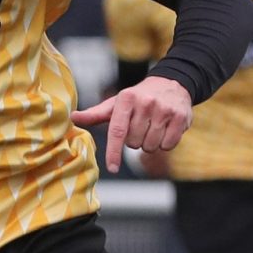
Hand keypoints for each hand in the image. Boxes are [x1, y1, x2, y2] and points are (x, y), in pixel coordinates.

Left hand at [72, 75, 193, 173]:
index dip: (113, 152)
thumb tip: (72, 118)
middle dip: (134, 141)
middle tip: (139, 127)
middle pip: (134, 143)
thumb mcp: (116, 103)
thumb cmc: (138, 98)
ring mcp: (164, 110)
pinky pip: (168, 145)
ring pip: (151, 146)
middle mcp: (146, 103)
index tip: (112, 168)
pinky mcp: (181, 117)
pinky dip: (165, 143)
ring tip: (152, 127)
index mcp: (126, 99)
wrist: (172, 84)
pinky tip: (165, 129)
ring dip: (150, 143)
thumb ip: (95, 114)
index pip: (117, 131)